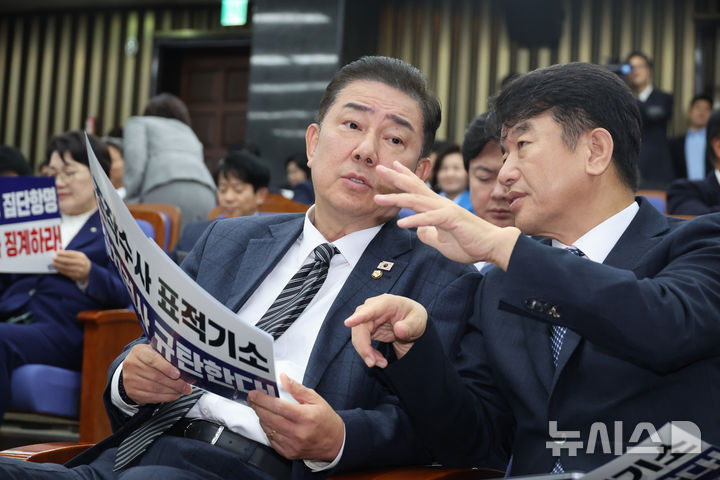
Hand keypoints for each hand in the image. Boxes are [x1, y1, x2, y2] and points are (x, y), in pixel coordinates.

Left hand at [53, 249, 91, 282]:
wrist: (90, 270)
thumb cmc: (81, 261)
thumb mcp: (79, 255)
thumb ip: (70, 253)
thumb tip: (60, 252)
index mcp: (81, 256)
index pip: (70, 254)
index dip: (63, 254)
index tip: (56, 253)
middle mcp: (81, 263)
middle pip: (67, 261)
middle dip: (59, 259)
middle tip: (53, 258)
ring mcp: (79, 270)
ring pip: (66, 267)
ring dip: (58, 265)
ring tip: (53, 263)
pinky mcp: (76, 276)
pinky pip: (67, 273)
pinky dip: (61, 270)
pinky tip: (57, 268)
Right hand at [121, 344, 192, 404]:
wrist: (132, 370)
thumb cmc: (149, 358)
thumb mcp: (155, 351)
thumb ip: (167, 355)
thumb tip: (186, 366)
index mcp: (138, 352)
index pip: (153, 359)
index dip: (166, 367)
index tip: (178, 374)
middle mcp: (131, 365)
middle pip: (156, 376)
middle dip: (175, 383)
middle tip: (187, 386)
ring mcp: (130, 380)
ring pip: (155, 388)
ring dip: (172, 391)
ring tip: (183, 391)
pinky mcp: (132, 392)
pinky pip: (151, 397)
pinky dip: (166, 397)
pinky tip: (175, 395)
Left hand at [248, 374, 343, 461]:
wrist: (335, 443)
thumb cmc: (326, 419)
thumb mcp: (316, 399)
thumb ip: (297, 389)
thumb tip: (283, 378)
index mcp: (305, 417)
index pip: (278, 407)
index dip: (263, 399)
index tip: (254, 393)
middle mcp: (298, 432)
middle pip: (270, 418)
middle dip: (257, 407)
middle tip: (252, 398)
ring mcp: (292, 445)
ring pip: (268, 429)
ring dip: (261, 417)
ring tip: (260, 408)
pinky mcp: (288, 453)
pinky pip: (271, 440)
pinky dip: (267, 429)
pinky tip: (268, 421)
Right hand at [344, 293, 426, 367]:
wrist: (412, 324)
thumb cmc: (415, 318)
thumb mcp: (419, 321)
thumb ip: (410, 326)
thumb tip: (399, 330)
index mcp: (386, 303)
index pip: (370, 309)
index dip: (359, 317)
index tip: (348, 323)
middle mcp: (373, 308)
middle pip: (359, 326)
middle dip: (363, 346)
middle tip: (372, 363)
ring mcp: (367, 318)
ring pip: (358, 336)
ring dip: (366, 352)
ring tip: (381, 363)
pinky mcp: (366, 328)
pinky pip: (361, 342)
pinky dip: (368, 353)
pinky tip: (379, 359)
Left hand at [374, 161, 520, 269]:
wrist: (492, 246)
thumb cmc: (470, 243)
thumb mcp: (442, 241)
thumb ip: (430, 234)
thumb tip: (419, 231)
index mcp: (438, 207)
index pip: (418, 188)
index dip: (404, 177)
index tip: (391, 167)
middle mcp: (440, 204)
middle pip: (414, 188)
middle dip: (395, 177)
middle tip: (378, 168)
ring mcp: (446, 210)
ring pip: (416, 201)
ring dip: (396, 199)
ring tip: (378, 198)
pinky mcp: (451, 219)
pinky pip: (429, 219)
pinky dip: (414, 221)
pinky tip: (401, 224)